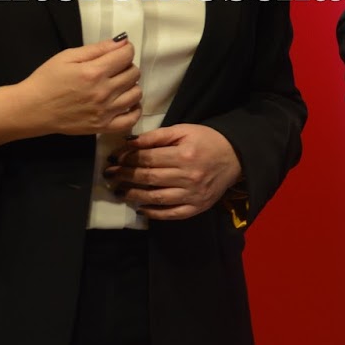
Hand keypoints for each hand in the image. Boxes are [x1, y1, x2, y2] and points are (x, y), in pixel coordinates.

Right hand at [7, 38, 140, 138]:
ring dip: (131, 85)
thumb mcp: (68, 56)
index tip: (118, 51)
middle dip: (127, 66)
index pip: (127, 55)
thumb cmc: (47, 79)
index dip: (126, 50)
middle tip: (114, 68)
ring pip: (136, 94)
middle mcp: (104, 92)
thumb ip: (97, 49)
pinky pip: (131, 120)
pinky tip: (126, 103)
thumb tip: (122, 41)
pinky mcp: (103, 127)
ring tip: (118, 84)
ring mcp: (105, 112)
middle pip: (134, 73)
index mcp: (94, 72)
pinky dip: (134, 110)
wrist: (33, 109)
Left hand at [105, 123, 242, 220]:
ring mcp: (192, 195)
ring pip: (156, 198)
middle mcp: (188, 177)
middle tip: (109, 175)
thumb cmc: (206, 140)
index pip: (148, 159)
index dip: (128, 159)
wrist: (235, 156)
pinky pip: (171, 214)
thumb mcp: (183, 130)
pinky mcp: (197, 208)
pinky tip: (139, 208)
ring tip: (118, 191)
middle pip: (149, 178)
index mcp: (184, 155)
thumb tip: (129, 143)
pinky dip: (153, 213)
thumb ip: (156, 137)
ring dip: (133, 196)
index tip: (113, 158)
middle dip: (125, 176)